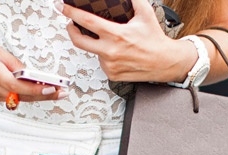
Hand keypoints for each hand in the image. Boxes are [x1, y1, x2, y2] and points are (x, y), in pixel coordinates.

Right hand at [0, 42, 66, 104]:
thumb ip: (12, 62)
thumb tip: (27, 72)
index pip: (20, 86)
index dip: (38, 90)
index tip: (52, 89)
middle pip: (23, 96)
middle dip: (44, 95)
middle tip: (62, 93)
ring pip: (17, 98)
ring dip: (33, 95)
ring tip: (51, 90)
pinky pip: (8, 98)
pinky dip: (18, 94)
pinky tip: (26, 89)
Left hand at [59, 0, 196, 83]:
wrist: (165, 62)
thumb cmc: (155, 40)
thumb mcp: (145, 13)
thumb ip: (133, 0)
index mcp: (116, 35)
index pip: (86, 21)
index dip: (71, 13)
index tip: (62, 7)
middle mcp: (110, 51)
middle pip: (78, 40)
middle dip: (70, 30)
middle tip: (70, 23)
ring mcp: (110, 65)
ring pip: (92, 51)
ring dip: (95, 44)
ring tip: (108, 40)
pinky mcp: (112, 75)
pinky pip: (101, 63)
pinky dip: (104, 56)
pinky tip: (115, 53)